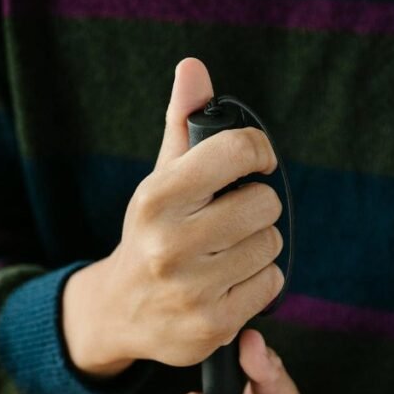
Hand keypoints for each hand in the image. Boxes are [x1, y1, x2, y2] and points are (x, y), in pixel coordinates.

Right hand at [63, 57, 284, 375]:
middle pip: (264, 203)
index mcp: (157, 198)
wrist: (121, 310)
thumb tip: (194, 68)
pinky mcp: (213, 325)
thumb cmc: (152, 233)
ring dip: (258, 244)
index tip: (255, 161)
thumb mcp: (161, 178)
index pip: (236, 151)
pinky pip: (271, 283)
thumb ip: (182, 123)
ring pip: (270, 244)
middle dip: (256, 206)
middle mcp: (171, 244)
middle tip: (233, 216)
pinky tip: (229, 281)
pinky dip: (259, 279)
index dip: (257, 151)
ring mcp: (192, 289)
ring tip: (227, 251)